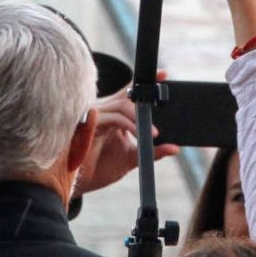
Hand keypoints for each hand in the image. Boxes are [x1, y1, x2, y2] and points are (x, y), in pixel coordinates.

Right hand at [76, 78, 179, 196]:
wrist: (80, 183)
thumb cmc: (101, 168)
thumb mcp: (133, 158)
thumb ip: (152, 151)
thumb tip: (175, 148)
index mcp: (114, 115)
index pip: (130, 93)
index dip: (145, 82)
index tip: (164, 74)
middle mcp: (104, 111)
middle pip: (127, 95)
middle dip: (146, 96)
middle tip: (163, 101)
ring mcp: (95, 115)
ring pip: (121, 105)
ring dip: (140, 117)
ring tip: (154, 134)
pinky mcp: (89, 124)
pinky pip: (113, 118)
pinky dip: (128, 125)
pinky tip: (138, 134)